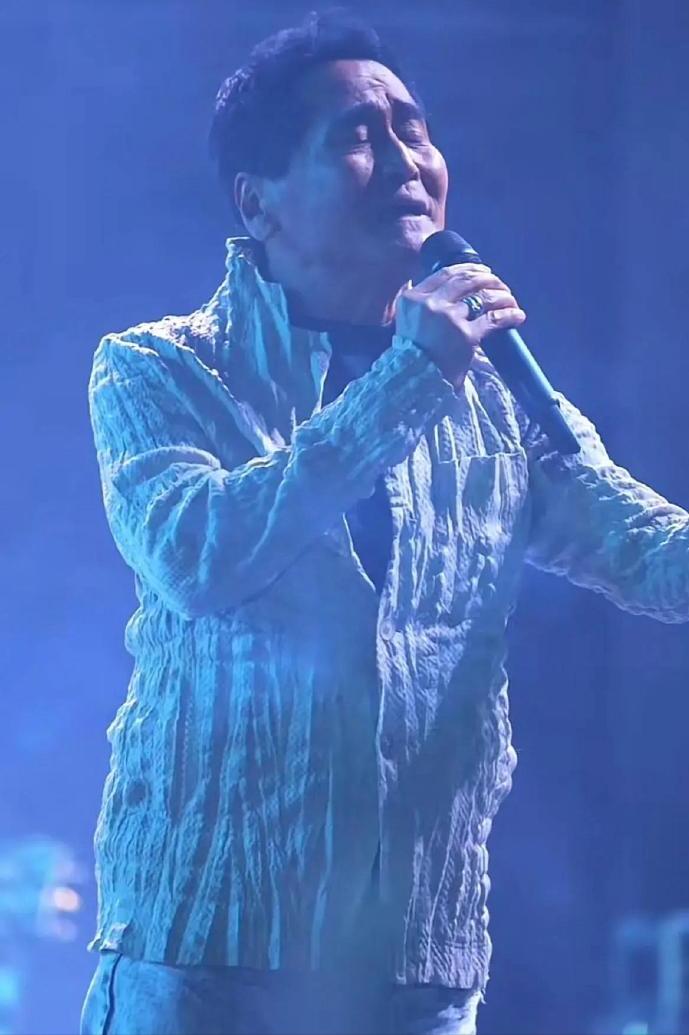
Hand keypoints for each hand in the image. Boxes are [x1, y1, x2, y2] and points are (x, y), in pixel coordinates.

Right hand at [395, 263, 525, 387]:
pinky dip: (508, 314)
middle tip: (499, 284)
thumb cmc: (411, 357)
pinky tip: (518, 315)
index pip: (445, 274)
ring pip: (483, 296)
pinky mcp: (465, 335)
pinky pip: (493, 319)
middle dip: (488, 279)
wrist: (413, 382)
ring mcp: (448, 319)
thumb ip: (418, 304)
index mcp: (413, 298)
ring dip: (501, 295)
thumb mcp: (405, 323)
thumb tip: (433, 287)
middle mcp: (430, 304)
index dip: (468, 269)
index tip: (482, 271)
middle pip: (467, 281)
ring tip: (510, 299)